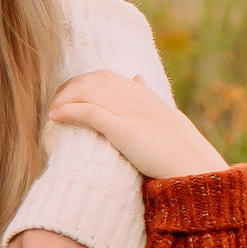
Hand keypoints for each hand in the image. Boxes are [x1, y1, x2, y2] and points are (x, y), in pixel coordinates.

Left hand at [46, 68, 227, 184]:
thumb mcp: (166, 117)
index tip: (66, 96)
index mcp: (146, 96)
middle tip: (53, 104)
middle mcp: (137, 99)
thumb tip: (137, 78)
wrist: (196, 171)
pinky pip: (91, 112)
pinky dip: (69, 111)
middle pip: (92, 81)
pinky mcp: (125, 130)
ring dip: (63, 99)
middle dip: (67, 89)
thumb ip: (149, 99)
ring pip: (88, 92)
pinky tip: (55, 118)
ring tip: (50, 112)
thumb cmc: (180, 152)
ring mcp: (132, 113)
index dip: (81, 82)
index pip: (105, 76)